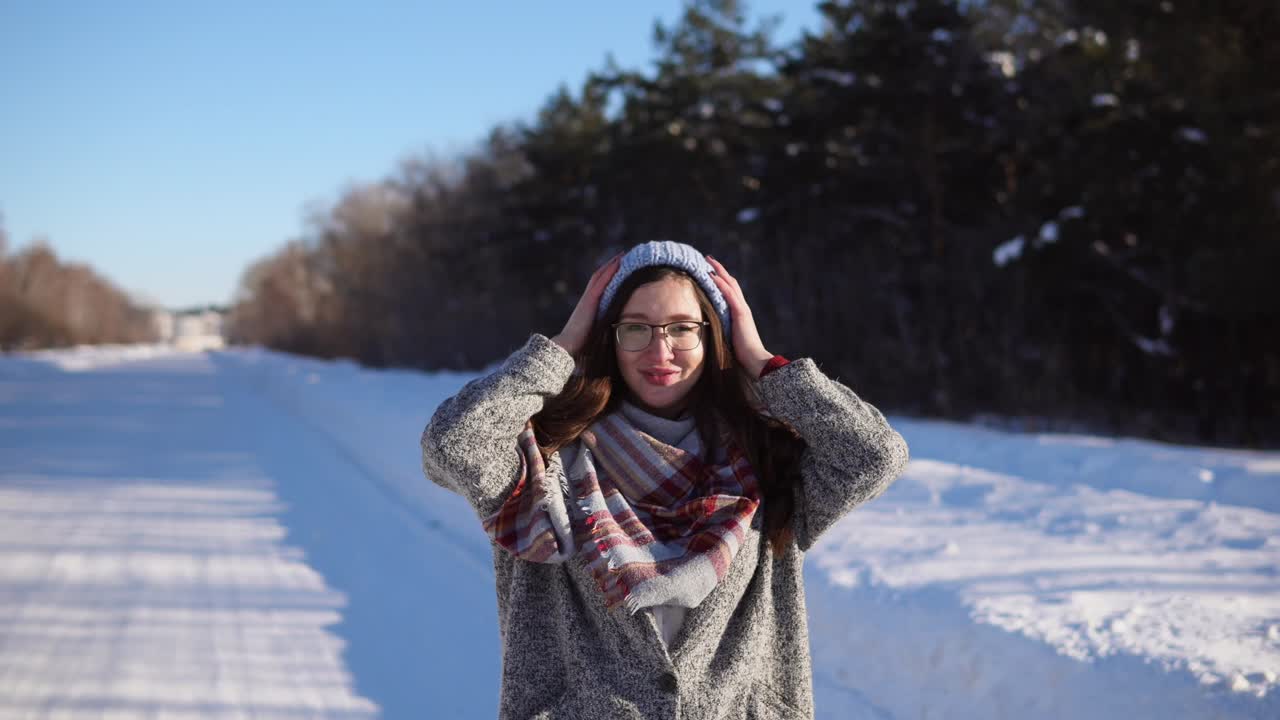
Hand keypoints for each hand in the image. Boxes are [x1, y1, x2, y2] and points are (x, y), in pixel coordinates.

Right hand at [551, 253, 622, 355]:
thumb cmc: (580, 345)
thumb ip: (603, 329)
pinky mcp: (590, 301)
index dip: (609, 276)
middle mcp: (588, 299)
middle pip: (599, 277)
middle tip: (622, 255)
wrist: (567, 347)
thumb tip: (615, 335)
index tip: (619, 268)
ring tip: (622, 255)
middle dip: (611, 266)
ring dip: (611, 265)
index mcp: (589, 307)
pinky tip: (618, 263)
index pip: (600, 286)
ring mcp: (588, 299)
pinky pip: (601, 282)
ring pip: (600, 276)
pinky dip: (609, 271)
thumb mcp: (595, 334)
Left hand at [705, 255, 773, 376]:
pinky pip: (729, 295)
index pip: (729, 291)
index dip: (720, 279)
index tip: (708, 271)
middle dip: (719, 269)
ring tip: (708, 261)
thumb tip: (709, 332)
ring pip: (730, 284)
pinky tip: (712, 276)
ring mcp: (742, 309)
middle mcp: (741, 308)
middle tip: (708, 258)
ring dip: (719, 271)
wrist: (755, 361)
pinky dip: (721, 284)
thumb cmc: (742, 355)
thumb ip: (722, 332)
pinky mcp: (741, 314)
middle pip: (730, 283)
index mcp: (739, 313)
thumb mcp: (728, 339)